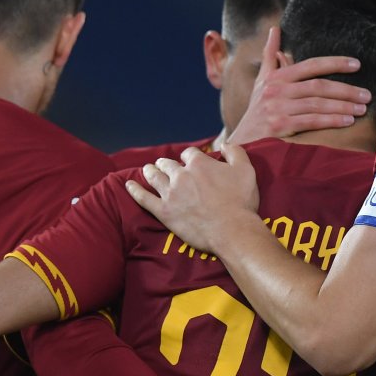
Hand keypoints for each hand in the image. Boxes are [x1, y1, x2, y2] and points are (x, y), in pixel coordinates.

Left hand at [127, 144, 259, 255]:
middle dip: (167, 163)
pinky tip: (128, 185)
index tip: (192, 161)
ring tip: (148, 169)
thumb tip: (224, 144)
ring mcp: (170, 194)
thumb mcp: (246, 170)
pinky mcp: (164, 212)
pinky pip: (143, 199)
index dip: (190, 156)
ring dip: (150, 171)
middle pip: (168, 164)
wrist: (232, 230)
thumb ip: (235, 152)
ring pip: (154, 177)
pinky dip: (135, 190)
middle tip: (165, 165)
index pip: (189, 153)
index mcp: (199, 164)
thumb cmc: (241, 201)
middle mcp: (181, 175)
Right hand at [227, 27, 369, 144]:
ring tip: (361, 109)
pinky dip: (331, 120)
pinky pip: (311, 121)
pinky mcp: (280, 127)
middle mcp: (276, 90)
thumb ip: (270, 56)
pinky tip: (348, 121)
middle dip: (346, 90)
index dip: (335, 63)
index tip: (357, 65)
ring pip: (317, 104)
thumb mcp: (261, 81)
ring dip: (343, 106)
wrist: (241, 141)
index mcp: (276, 77)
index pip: (311, 65)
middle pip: (318, 86)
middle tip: (367, 95)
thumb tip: (275, 29)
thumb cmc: (257, 109)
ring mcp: (277, 108)